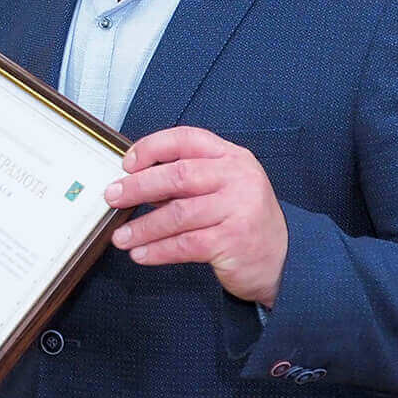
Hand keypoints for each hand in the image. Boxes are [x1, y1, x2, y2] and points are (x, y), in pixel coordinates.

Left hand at [103, 126, 288, 306]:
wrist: (284, 259)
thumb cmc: (242, 219)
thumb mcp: (223, 188)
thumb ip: (187, 181)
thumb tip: (135, 184)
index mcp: (231, 157)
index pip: (186, 138)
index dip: (152, 147)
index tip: (127, 164)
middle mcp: (238, 177)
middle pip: (178, 175)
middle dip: (138, 187)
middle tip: (113, 197)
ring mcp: (239, 208)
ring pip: (178, 214)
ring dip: (143, 227)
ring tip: (120, 237)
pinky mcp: (234, 240)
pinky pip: (185, 244)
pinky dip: (157, 251)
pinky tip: (140, 255)